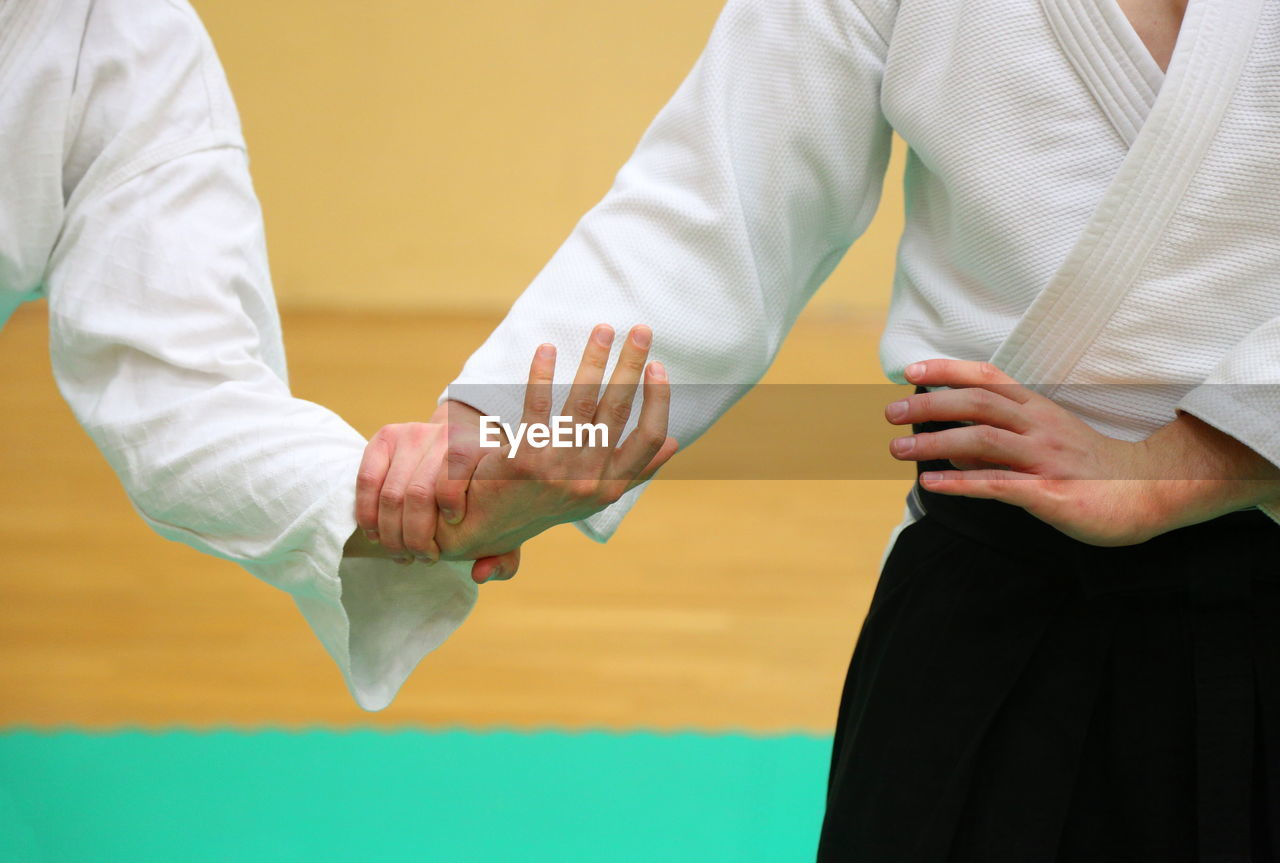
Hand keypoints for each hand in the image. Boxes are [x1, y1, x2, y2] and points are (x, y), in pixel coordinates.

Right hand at [348, 421, 518, 583]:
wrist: (464, 442)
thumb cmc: (482, 493)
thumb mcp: (502, 516)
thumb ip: (504, 555)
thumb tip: (480, 574)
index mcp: (478, 449)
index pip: (457, 471)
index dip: (452, 502)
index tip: (454, 524)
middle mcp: (443, 436)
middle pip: (419, 492)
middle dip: (416, 536)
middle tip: (422, 558)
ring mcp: (411, 434)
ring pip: (391, 493)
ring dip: (391, 533)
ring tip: (401, 553)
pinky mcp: (385, 438)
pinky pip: (367, 480)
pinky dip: (368, 513)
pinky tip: (377, 534)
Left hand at [430, 323, 678, 560]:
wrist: (484, 531)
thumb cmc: (540, 504)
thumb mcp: (592, 496)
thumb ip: (631, 472)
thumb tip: (672, 443)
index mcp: (610, 488)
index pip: (648, 439)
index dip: (658, 400)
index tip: (658, 368)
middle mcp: (589, 480)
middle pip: (619, 410)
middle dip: (633, 365)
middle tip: (641, 330)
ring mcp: (557, 470)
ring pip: (584, 402)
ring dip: (596, 360)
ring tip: (603, 329)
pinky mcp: (524, 460)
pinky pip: (538, 405)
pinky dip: (542, 374)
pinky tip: (546, 349)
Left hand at [882, 359, 1279, 546]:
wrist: (1149, 495)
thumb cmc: (1088, 469)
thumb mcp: (1043, 445)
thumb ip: (999, 444)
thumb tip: (949, 452)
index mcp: (1038, 409)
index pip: (988, 378)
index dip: (948, 370)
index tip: (910, 370)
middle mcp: (1040, 427)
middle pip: (978, 403)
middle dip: (930, 405)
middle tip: (891, 412)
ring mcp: (1046, 460)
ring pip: (983, 439)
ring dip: (936, 442)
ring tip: (899, 448)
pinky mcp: (1050, 494)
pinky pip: (999, 485)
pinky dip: (961, 483)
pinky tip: (932, 484)